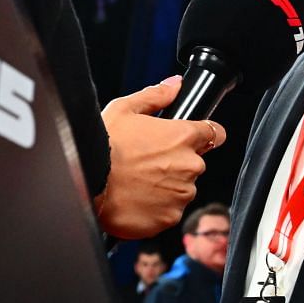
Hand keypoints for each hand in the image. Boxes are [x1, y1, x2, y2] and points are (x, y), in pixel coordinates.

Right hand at [93, 77, 225, 239]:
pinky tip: (137, 199)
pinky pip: (170, 211)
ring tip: (138, 182)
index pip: (215, 133)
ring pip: (183, 188)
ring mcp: (182, 194)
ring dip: (168, 186)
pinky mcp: (171, 217)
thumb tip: (174, 85)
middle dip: (177, 163)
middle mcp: (189, 166)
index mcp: (183, 136)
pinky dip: (158, 207)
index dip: (205, 135)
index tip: (194, 139)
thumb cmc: (103, 147)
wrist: (88, 185)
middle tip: (148, 163)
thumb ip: (155, 96)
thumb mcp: (124, 109)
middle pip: (195, 163)